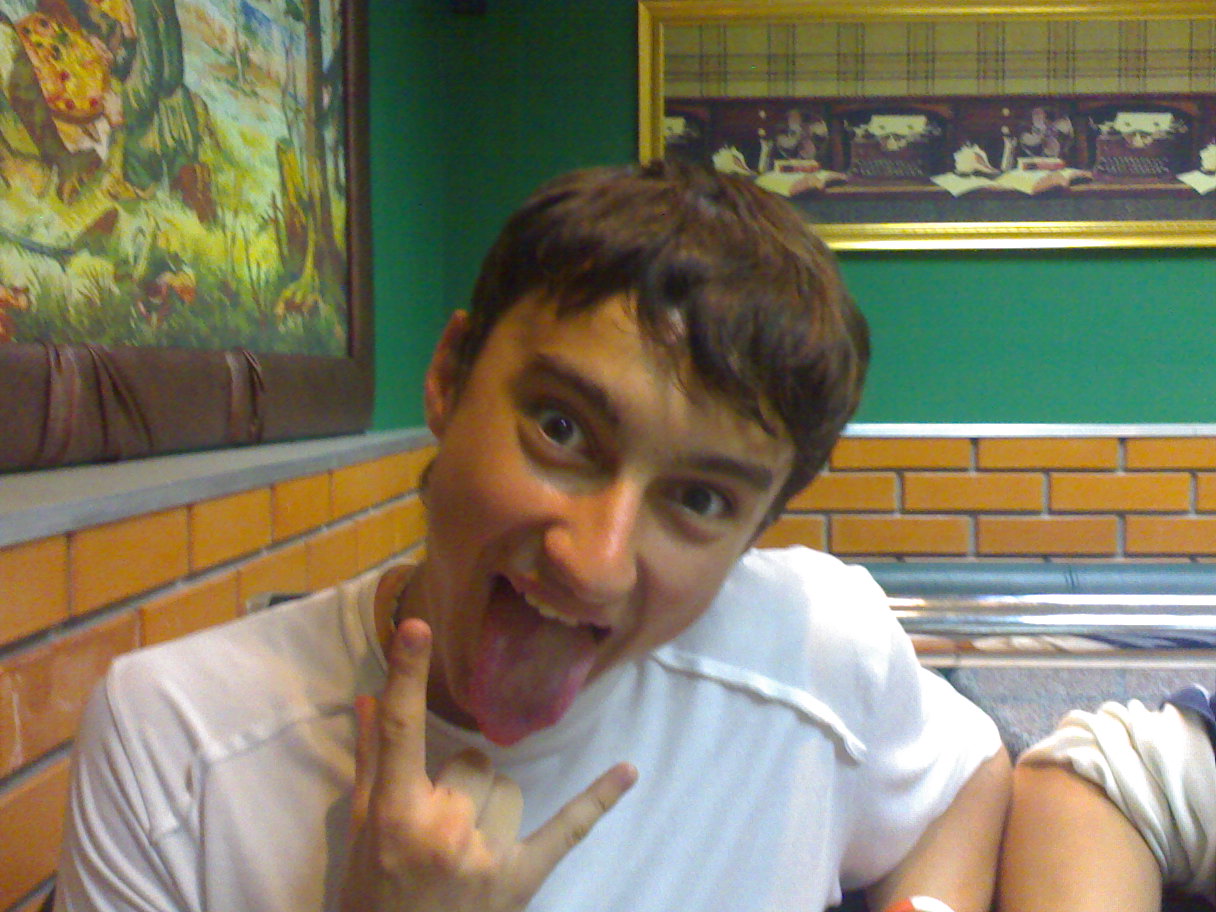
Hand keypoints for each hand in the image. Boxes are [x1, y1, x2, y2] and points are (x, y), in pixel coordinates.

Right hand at [342, 618, 636, 911]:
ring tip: (465, 845)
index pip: (402, 732)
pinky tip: (629, 771)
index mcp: (395, 814)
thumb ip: (370, 764)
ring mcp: (487, 855)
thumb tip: (368, 698)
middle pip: (472, 762)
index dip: (407, 675)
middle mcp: (443, 828)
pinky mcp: (521, 880)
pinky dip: (598, 799)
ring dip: (490, 806)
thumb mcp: (361, 835)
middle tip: (435, 825)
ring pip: (507, 787)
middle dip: (457, 784)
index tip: (418, 627)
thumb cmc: (371, 900)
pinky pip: (566, 828)